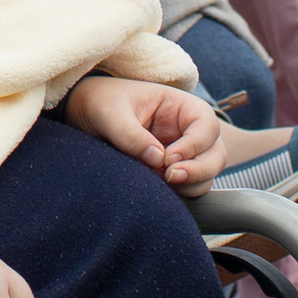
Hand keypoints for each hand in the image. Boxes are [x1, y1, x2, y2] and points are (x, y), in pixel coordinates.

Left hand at [66, 72, 226, 185]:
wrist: (82, 115)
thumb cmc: (100, 103)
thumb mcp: (110, 113)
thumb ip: (130, 135)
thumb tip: (157, 160)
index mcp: (178, 106)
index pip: (206, 124)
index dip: (195, 144)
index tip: (169, 158)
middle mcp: (185, 130)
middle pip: (215, 153)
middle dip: (199, 169)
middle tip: (170, 177)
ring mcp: (181, 153)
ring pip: (206, 174)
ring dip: (191, 184)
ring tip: (160, 184)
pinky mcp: (170, 173)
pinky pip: (189, 188)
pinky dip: (181, 194)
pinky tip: (158, 191)